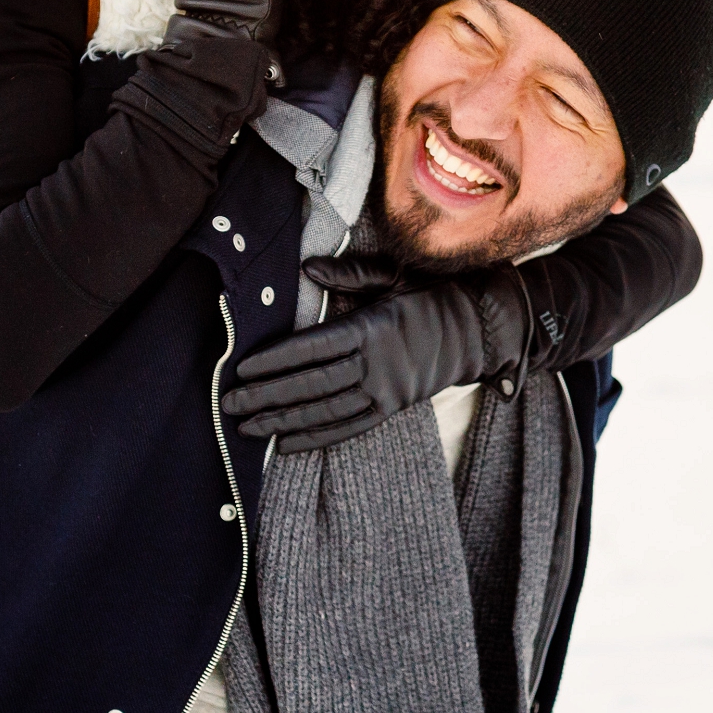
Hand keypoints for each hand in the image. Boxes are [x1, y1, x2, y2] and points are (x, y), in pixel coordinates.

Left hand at [220, 254, 535, 450]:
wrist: (482, 328)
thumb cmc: (433, 295)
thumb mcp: (394, 276)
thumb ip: (350, 274)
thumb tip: (307, 268)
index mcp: (371, 327)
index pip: (312, 347)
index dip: (275, 359)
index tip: (244, 368)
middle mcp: (375, 364)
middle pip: (311, 384)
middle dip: (267, 396)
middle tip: (230, 403)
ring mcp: (384, 390)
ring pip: (325, 411)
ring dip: (283, 421)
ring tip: (248, 427)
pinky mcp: (391, 407)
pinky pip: (348, 428)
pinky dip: (316, 438)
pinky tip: (285, 444)